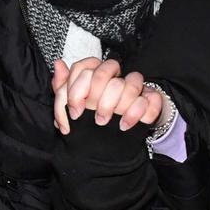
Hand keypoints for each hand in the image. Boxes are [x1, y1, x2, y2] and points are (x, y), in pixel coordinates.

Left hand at [51, 58, 169, 134]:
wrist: (114, 144)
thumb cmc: (91, 121)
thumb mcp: (74, 109)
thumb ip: (63, 89)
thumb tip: (58, 65)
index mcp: (94, 74)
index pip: (84, 67)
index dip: (76, 90)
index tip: (74, 112)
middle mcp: (115, 77)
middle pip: (106, 70)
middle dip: (98, 97)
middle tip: (93, 119)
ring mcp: (134, 87)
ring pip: (131, 80)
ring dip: (118, 104)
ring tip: (107, 123)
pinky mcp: (151, 99)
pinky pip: (151, 98)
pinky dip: (137, 113)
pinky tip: (124, 125)